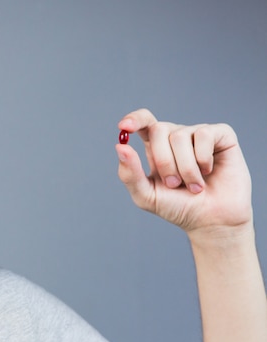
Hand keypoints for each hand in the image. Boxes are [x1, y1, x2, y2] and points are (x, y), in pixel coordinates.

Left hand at [116, 109, 251, 235]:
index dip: (134, 119)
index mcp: (155, 146)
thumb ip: (130, 174)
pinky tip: (208, 171)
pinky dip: (203, 159)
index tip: (124, 127)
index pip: (143, 121)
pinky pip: (204, 135)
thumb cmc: (178, 208)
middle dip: (163, 161)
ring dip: (185, 168)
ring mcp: (198, 134)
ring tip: (194, 185)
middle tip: (173, 183)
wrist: (212, 222)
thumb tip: (120, 147)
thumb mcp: (146, 196)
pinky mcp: (221, 136)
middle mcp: (176, 136)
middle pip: (158, 129)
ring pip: (180, 136)